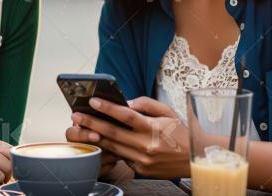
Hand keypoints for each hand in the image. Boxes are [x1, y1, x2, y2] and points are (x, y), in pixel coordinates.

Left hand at [72, 96, 189, 178]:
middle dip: (92, 123)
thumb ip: (146, 104)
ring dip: (95, 136)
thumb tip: (125, 102)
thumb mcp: (167, 112)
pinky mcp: (141, 170)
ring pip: (113, 147)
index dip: (108, 108)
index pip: (126, 116)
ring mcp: (143, 161)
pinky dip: (110, 149)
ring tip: (81, 128)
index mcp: (154, 128)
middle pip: (113, 133)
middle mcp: (147, 146)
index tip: (93, 101)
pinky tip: (99, 141)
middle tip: (76, 116)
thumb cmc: (181, 132)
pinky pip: (122, 157)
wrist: (195, 160)